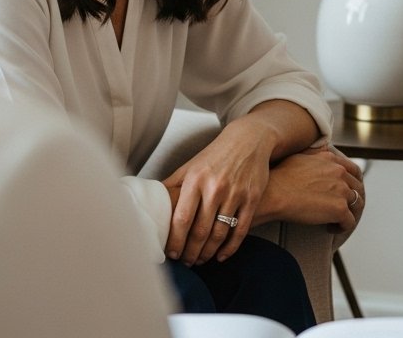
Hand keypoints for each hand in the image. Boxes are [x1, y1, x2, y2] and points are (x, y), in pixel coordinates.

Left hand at [163, 122, 273, 264]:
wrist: (249, 140)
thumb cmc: (215, 155)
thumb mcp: (191, 165)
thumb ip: (173, 186)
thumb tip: (151, 203)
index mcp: (195, 180)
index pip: (182, 218)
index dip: (176, 241)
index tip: (171, 253)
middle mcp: (215, 188)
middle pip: (200, 231)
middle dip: (191, 252)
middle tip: (186, 262)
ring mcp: (235, 194)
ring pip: (220, 234)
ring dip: (208, 252)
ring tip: (200, 260)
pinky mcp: (252, 198)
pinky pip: (241, 230)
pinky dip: (230, 247)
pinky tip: (221, 255)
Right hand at [257, 147, 365, 232]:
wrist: (273, 193)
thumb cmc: (279, 177)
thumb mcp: (300, 156)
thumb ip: (316, 156)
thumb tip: (320, 155)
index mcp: (331, 159)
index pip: (354, 170)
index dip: (355, 182)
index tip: (350, 190)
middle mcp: (339, 173)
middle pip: (358, 188)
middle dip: (353, 199)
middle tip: (344, 208)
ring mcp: (341, 190)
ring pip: (357, 205)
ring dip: (349, 213)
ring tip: (338, 220)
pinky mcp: (339, 209)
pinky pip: (349, 222)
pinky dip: (342, 227)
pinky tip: (330, 229)